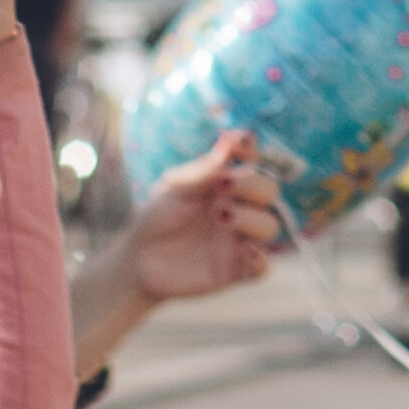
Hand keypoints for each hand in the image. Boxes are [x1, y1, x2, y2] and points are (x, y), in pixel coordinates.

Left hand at [111, 132, 289, 303]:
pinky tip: (246, 252)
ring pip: (270, 226)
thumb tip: (231, 138)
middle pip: (269, 191)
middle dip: (252, 185)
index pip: (251, 161)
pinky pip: (262, 267)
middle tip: (222, 186)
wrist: (139, 261)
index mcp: (225, 183)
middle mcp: (239, 208)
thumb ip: (204, 170)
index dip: (252, 150)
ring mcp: (239, 239)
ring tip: (220, 217)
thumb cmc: (157, 217)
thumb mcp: (174, 188)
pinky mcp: (235, 269)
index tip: (241, 144)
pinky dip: (261, 260)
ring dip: (252, 219)